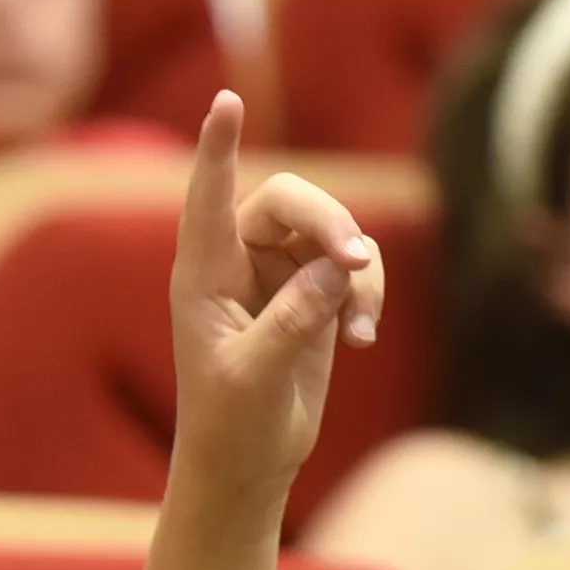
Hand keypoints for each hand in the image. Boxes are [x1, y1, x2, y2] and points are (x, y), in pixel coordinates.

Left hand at [169, 90, 383, 499]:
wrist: (247, 467)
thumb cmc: (230, 425)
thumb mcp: (255, 377)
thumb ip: (293, 321)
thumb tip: (338, 269)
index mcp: (202, 275)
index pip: (209, 197)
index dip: (217, 148)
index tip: (225, 102)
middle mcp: (237, 264)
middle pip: (291, 203)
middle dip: (329, 224)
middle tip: (357, 261)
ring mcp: (279, 277)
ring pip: (331, 237)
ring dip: (357, 274)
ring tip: (360, 329)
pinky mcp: (313, 299)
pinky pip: (352, 272)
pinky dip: (366, 297)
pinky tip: (362, 340)